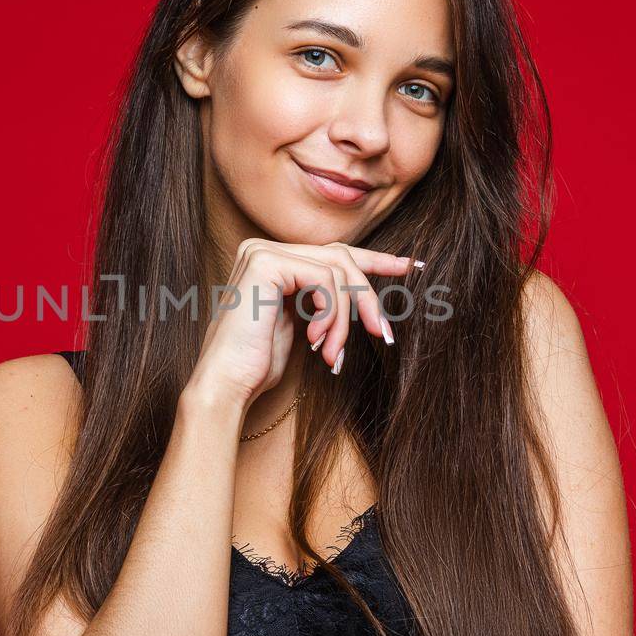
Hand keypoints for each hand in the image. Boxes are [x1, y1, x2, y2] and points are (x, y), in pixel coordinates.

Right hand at [187, 238, 420, 406]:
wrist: (227, 386)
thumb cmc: (258, 364)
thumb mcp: (301, 325)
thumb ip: (322, 301)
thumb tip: (362, 290)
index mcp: (271, 260)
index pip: (333, 253)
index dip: (375, 260)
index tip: (409, 267)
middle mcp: (263, 249)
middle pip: (340, 258)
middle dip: (367, 297)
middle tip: (383, 333)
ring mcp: (262, 252)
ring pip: (337, 270)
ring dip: (346, 318)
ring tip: (334, 353)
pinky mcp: (266, 264)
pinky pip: (325, 280)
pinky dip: (332, 315)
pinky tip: (316, 341)